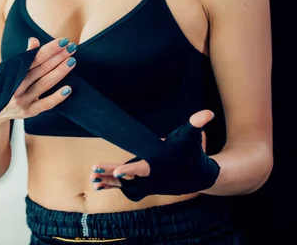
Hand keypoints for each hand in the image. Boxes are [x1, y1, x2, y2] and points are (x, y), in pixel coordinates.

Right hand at [0, 36, 77, 128]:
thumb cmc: (0, 84)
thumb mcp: (6, 69)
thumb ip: (23, 57)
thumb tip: (34, 40)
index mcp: (11, 72)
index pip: (34, 58)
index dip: (49, 49)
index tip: (63, 41)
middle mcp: (16, 86)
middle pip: (41, 69)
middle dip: (58, 57)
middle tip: (72, 48)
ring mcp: (22, 100)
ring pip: (44, 84)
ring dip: (60, 72)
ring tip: (72, 62)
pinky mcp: (28, 112)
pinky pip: (45, 104)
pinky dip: (57, 97)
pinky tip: (68, 89)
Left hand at [89, 110, 220, 200]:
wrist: (199, 177)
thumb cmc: (192, 153)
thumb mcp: (192, 137)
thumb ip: (196, 124)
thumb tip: (208, 112)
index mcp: (159, 166)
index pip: (143, 169)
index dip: (132, 170)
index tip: (120, 171)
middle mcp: (151, 178)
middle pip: (128, 178)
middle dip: (111, 174)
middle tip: (94, 171)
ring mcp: (147, 184)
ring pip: (123, 185)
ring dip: (108, 181)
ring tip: (92, 178)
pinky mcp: (143, 186)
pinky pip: (124, 188)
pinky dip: (111, 186)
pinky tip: (97, 184)